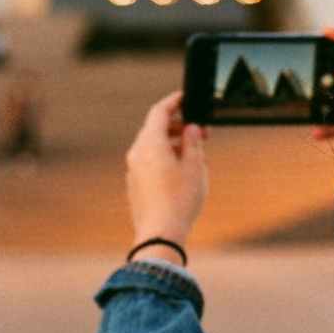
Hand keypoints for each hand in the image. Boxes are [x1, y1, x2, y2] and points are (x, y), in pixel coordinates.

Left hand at [125, 91, 207, 251]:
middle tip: (200, 132)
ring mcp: (133, 169)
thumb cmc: (179, 200)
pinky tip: (181, 171)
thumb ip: (193, 142)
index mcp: (150, 143)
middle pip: (155, 128)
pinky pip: (149, 161)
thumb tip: (191, 129)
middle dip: (178, 126)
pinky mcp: (135, 184)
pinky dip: (164, 157)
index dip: (174, 101)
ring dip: (172, 143)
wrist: (160, 235)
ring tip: (195, 154)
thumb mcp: (195, 166)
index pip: (159, 111)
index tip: (185, 97)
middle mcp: (137, 152)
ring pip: (153, 146)